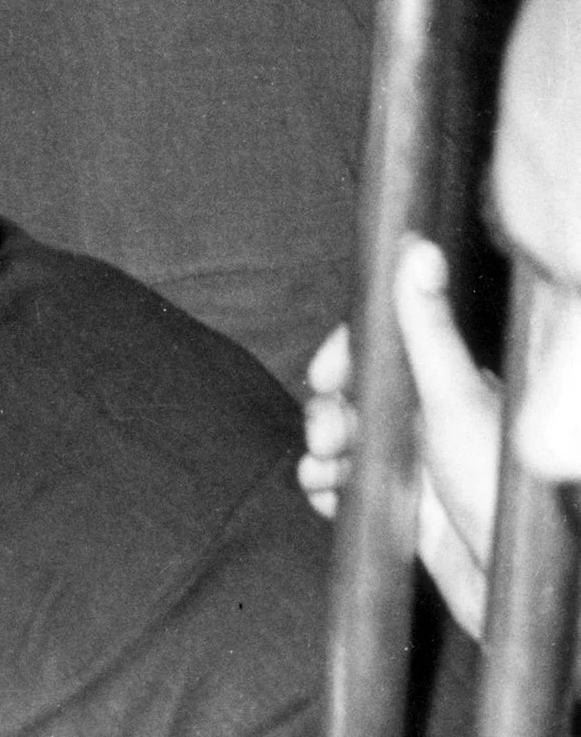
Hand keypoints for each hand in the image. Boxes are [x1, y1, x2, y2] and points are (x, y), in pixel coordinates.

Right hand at [299, 237, 498, 636]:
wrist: (517, 590)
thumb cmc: (499, 490)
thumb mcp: (453, 397)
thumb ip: (426, 325)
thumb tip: (417, 247)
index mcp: (443, 384)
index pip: (377, 349)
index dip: (343, 359)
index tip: (323, 377)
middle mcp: (427, 420)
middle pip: (353, 396)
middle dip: (326, 411)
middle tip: (324, 437)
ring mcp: (415, 467)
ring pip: (345, 442)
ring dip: (320, 453)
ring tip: (320, 473)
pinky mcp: (405, 513)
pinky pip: (349, 490)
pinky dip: (328, 489)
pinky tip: (325, 498)